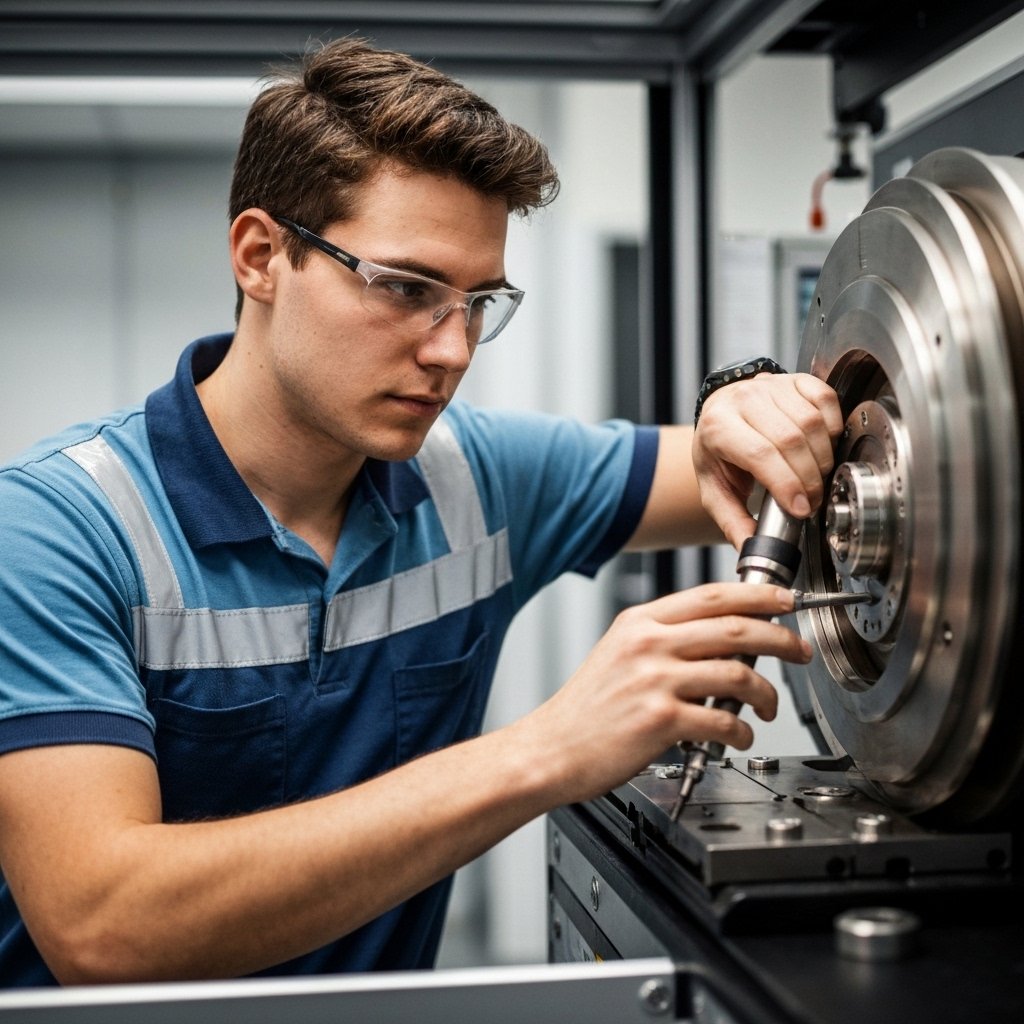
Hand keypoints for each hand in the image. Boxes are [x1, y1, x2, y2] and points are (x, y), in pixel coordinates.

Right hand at [522, 583, 810, 803]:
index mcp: (640, 622)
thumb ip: (663, 637)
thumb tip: (720, 635)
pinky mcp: (661, 721)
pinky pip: (724, 721)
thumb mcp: (618, 652)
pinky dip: (743, 731)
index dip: (758, 596)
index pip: (712, 596)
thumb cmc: (586, 707)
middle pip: (735, 628)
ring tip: (768, 705)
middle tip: (798, 649)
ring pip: (737, 674)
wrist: (552, 749)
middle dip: (780, 638)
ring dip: (766, 693)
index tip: (784, 601)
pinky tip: (741, 736)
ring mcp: (655, 681)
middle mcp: (648, 645)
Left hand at [692, 372, 842, 548]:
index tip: (801, 508)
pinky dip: (832, 426)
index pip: (760, 453)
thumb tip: (751, 547)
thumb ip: (732, 520)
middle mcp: (743, 400)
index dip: (786, 483)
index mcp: (718, 427)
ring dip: (823, 457)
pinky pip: (826, 399)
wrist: (723, 412)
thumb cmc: (720, 452)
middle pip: (791, 439)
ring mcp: (770, 385)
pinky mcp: (794, 379)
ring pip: (811, 421)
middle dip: (809, 477)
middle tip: (811, 500)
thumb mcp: (716, 489)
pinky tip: (823, 445)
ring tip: (816, 477)